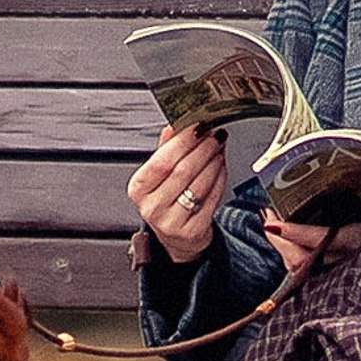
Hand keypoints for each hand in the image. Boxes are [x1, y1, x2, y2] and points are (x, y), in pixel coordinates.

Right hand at [129, 124, 227, 262]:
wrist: (177, 237)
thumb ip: (166, 149)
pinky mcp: (193, 231)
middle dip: (203, 149)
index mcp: (139, 189)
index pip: (161, 161)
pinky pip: (212, 198)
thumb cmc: (167, 200)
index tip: (198, 125)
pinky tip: (221, 167)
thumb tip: (174, 124)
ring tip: (219, 148)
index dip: (183, 142)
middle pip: (183, 171)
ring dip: (214, 161)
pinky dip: (220, 178)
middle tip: (215, 135)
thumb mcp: (159, 175)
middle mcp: (152, 207)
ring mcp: (172, 222)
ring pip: (200, 184)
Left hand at [264, 182, 360, 281]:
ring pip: (303, 270)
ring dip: (285, 251)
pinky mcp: (340, 282)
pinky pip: (310, 276)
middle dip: (280, 241)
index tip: (272, 223)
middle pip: (302, 260)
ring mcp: (341, 275)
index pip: (321, 239)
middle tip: (267, 218)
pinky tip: (289, 250)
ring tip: (274, 229)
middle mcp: (347, 264)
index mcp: (360, 244)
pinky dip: (296, 262)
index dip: (295, 232)